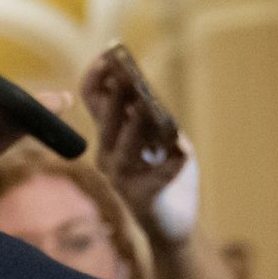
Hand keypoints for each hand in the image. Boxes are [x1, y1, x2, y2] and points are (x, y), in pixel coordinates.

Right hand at [82, 52, 193, 242]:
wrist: (175, 222)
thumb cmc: (168, 174)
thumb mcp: (163, 139)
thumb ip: (156, 119)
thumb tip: (147, 101)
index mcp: (110, 135)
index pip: (93, 99)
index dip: (97, 76)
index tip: (109, 55)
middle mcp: (108, 154)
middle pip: (106, 119)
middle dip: (115, 96)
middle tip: (124, 74)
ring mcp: (122, 177)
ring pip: (125, 145)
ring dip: (135, 126)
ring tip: (145, 108)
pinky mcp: (143, 198)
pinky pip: (159, 176)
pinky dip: (172, 164)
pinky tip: (183, 152)